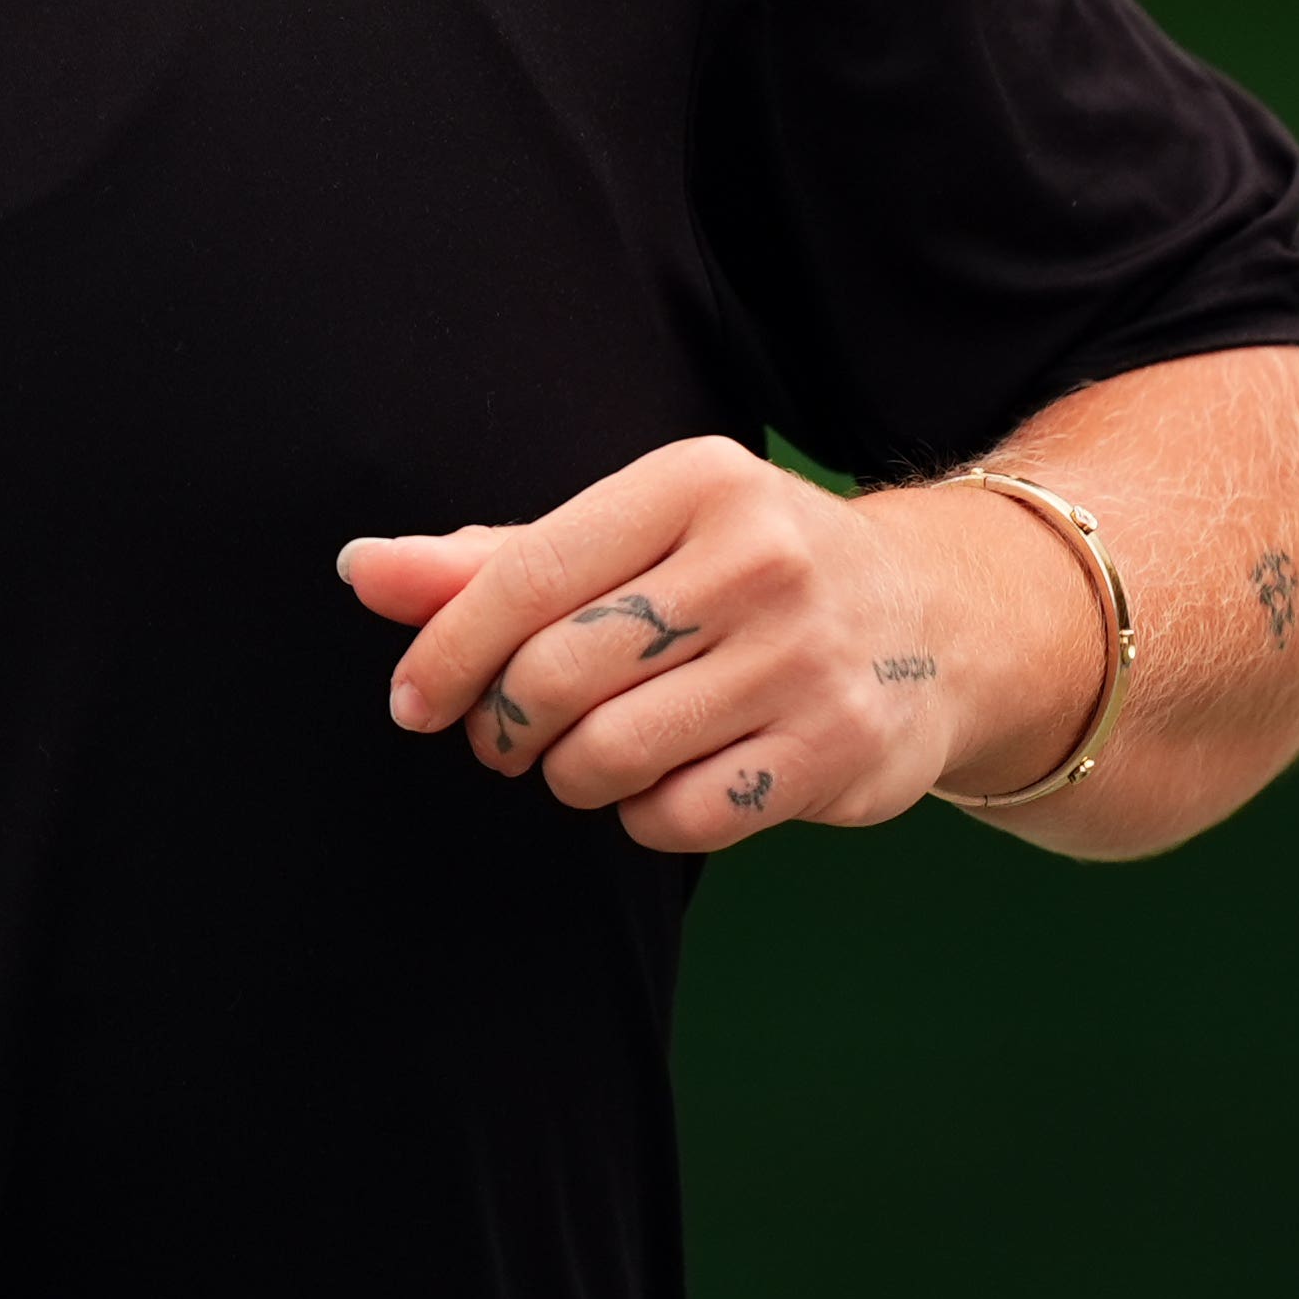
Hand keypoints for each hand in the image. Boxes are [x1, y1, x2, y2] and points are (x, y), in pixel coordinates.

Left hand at [343, 438, 1091, 852]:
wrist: (935, 621)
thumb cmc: (742, 574)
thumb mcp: (634, 538)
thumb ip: (494, 560)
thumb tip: (362, 570)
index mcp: (695, 482)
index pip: (526, 577)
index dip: (447, 652)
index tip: (413, 701)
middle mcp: (759, 559)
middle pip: (556, 676)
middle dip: (506, 726)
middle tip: (508, 736)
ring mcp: (805, 658)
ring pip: (609, 755)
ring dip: (573, 776)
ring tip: (592, 754)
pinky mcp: (837, 749)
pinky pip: (680, 816)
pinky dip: (647, 817)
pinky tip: (666, 782)